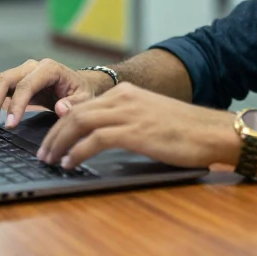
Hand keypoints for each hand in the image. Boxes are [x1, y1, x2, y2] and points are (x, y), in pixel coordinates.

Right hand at [0, 58, 111, 129]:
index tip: (10, 125)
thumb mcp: (85, 98)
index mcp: (49, 69)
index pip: (26, 85)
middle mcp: (31, 66)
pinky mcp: (13, 80)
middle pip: (4, 79)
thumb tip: (61, 108)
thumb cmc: (81, 91)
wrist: (77, 84)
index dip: (16, 105)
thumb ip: (74, 104)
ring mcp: (20, 72)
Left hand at [36, 82, 239, 170]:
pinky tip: (70, 163)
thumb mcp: (150, 117)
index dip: (61, 124)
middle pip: (75, 113)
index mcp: (126, 93)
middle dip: (54, 134)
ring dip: (59, 143)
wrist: (213, 131)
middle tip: (43, 152)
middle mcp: (124, 98)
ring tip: (50, 159)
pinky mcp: (134, 132)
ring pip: (79, 123)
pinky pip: (95, 140)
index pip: (83, 106)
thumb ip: (125, 120)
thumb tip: (101, 136)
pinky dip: (77, 152)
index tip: (51, 139)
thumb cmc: (186, 130)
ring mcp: (129, 113)